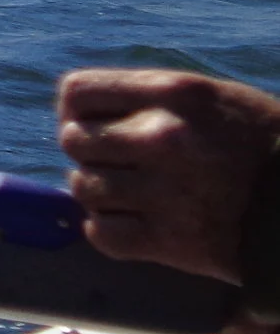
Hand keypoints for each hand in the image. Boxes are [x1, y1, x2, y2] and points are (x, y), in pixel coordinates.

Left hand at [58, 68, 279, 333]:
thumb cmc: (263, 146)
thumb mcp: (213, 100)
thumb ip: (150, 100)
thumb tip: (80, 112)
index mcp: (174, 93)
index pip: (77, 93)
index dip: (77, 111)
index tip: (94, 124)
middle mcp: (162, 136)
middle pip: (73, 140)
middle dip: (90, 153)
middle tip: (119, 164)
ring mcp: (164, 191)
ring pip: (83, 187)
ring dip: (99, 194)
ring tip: (131, 195)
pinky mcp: (171, 241)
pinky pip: (102, 234)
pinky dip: (108, 233)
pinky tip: (133, 225)